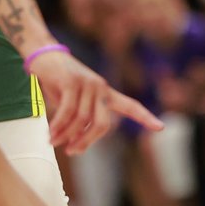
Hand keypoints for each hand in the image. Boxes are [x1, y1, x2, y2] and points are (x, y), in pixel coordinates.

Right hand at [28, 50, 163, 154]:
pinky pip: (67, 112)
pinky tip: (51, 133)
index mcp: (106, 92)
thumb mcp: (73, 99)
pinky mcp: (71, 82)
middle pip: (101, 124)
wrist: (44, 54)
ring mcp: (87, 83)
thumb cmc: (59, 80)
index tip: (161, 128)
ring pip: (81, 120)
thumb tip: (75, 143)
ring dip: (66, 135)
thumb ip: (80, 117)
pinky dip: (58, 125)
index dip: (145, 118)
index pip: (130, 106)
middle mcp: (100, 87)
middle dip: (86, 141)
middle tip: (71, 151)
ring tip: (54, 141)